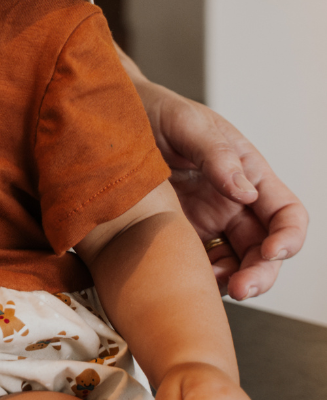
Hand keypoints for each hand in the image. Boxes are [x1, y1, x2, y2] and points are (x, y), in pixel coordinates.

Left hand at [134, 76, 306, 299]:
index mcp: (247, 172)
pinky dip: (202, 278)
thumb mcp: (185, 123)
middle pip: (264, 249)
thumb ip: (214, 153)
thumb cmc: (154, 110)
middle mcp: (233, 202)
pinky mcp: (179, 232)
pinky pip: (200, 263)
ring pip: (236, 263)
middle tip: (240, 288)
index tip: (272, 251)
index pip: (286, 212)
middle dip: (260, 273)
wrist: (109, 118)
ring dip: (233, 281)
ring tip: (212, 286)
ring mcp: (207, 220)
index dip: (289, 237)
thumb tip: (244, 191)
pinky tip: (190, 279)